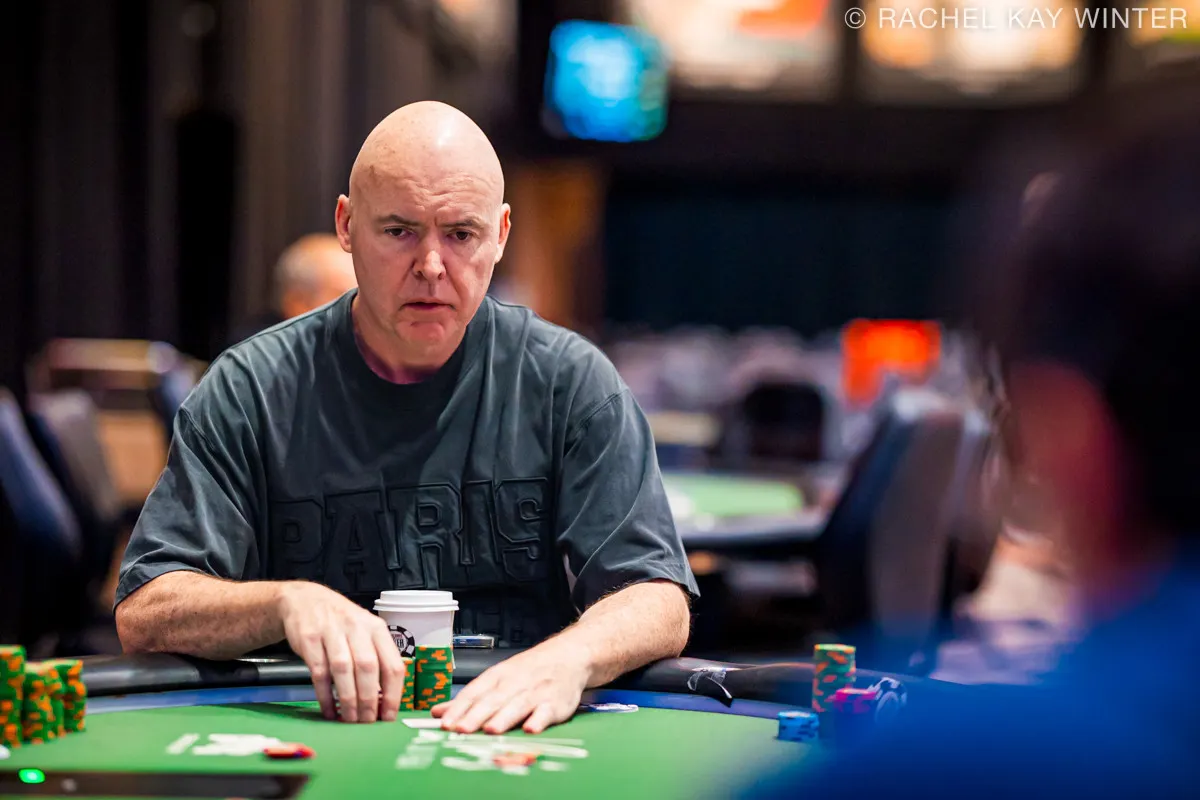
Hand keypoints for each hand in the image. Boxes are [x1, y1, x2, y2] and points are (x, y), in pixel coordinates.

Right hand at [277, 582, 404, 723]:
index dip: (393, 694)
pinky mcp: (309, 639)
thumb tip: (386, 700)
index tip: (389, 716)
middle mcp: (357, 628)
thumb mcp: (364, 632)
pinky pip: (319, 672)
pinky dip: (325, 695)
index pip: (393, 665)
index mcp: (377, 629)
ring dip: (348, 699)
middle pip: (368, 668)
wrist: (304, 600)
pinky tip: (329, 710)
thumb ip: (376, 659)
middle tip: (367, 722)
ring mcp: (332, 632)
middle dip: (369, 700)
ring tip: (349, 720)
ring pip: (344, 670)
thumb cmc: (341, 623)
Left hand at [431, 642, 589, 734]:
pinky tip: (531, 729)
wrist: (569, 655)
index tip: (445, 724)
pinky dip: (539, 719)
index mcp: (497, 677)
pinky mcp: (556, 702)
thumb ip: (469, 699)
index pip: (474, 693)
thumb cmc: (529, 671)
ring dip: (504, 718)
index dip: (459, 709)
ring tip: (491, 731)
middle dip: (476, 715)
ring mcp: (536, 692)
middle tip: (461, 730)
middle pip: (493, 701)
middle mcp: (515, 683)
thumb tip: (437, 713)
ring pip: (517, 705)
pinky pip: (547, 711)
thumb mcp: (498, 678)